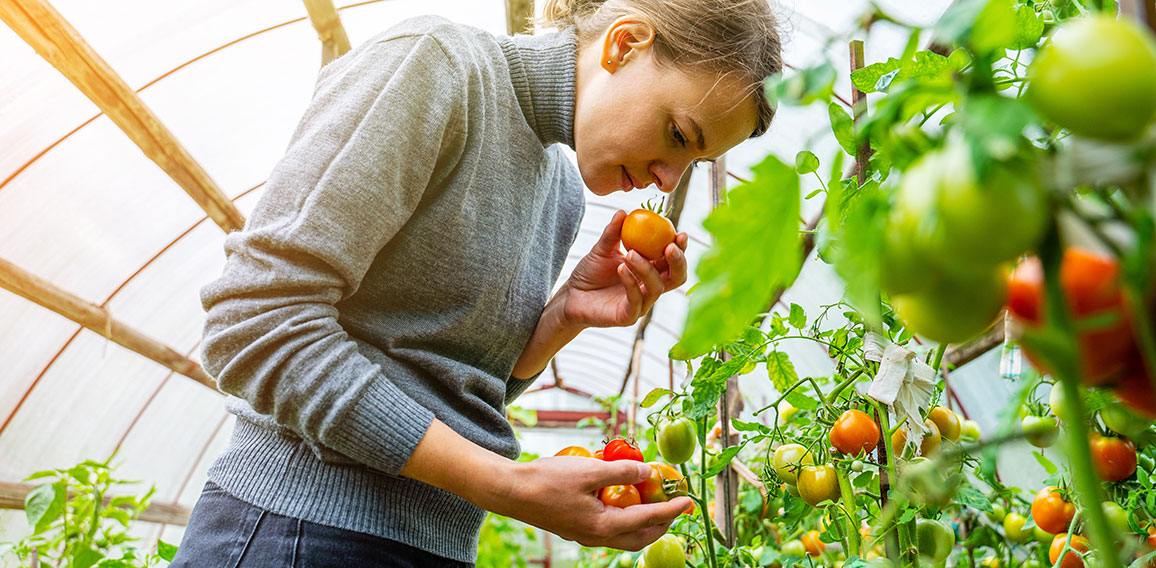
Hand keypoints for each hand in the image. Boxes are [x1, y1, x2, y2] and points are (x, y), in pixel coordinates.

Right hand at [486, 457, 691, 549]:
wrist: (511, 492)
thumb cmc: (547, 480)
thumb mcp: (589, 470)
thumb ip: (621, 471)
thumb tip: (648, 473)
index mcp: (603, 526)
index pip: (648, 519)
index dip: (671, 509)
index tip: (689, 501)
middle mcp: (596, 537)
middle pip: (640, 537)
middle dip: (662, 523)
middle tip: (676, 505)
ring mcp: (586, 535)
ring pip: (625, 536)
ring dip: (644, 522)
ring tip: (654, 502)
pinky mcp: (577, 528)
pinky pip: (610, 529)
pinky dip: (625, 518)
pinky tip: (623, 498)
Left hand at [560, 210, 688, 328]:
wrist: (571, 295)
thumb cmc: (591, 272)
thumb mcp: (602, 249)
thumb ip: (613, 232)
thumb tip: (623, 212)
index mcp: (651, 269)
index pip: (672, 260)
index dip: (680, 248)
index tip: (680, 233)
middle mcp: (650, 287)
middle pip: (676, 277)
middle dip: (678, 261)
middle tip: (670, 246)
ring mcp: (642, 303)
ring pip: (656, 287)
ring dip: (646, 268)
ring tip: (631, 253)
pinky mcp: (628, 316)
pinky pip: (636, 300)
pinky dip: (631, 282)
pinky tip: (621, 268)